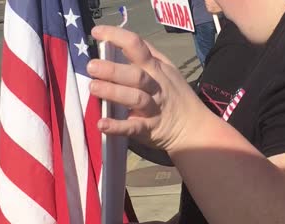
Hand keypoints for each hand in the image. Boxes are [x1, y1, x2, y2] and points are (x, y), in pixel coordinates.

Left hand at [88, 25, 207, 151]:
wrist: (193, 127)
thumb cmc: (174, 94)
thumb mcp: (167, 69)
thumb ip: (148, 55)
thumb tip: (121, 38)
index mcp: (156, 68)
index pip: (137, 47)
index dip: (117, 37)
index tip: (96, 32)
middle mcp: (155, 87)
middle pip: (136, 75)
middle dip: (113, 70)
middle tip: (91, 66)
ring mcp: (153, 109)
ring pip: (135, 98)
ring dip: (114, 92)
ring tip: (93, 87)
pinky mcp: (149, 129)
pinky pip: (133, 127)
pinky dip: (118, 126)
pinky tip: (102, 124)